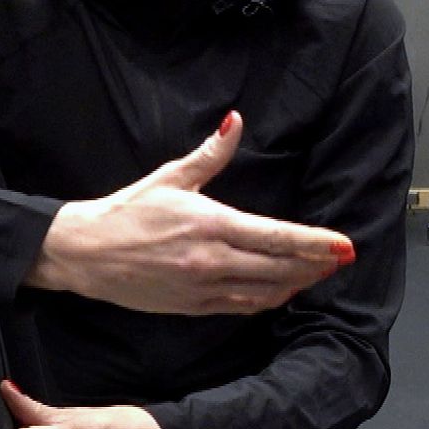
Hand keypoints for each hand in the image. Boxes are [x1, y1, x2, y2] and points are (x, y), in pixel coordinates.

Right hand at [28, 111, 354, 314]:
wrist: (86, 253)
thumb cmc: (127, 211)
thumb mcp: (170, 177)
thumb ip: (211, 153)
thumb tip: (235, 121)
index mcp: (209, 223)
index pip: (275, 236)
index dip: (313, 243)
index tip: (342, 244)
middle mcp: (211, 259)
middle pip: (278, 267)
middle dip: (315, 264)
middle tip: (342, 259)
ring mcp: (202, 288)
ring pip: (265, 291)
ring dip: (297, 283)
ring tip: (320, 274)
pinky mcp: (193, 306)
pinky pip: (242, 307)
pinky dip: (268, 300)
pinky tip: (282, 290)